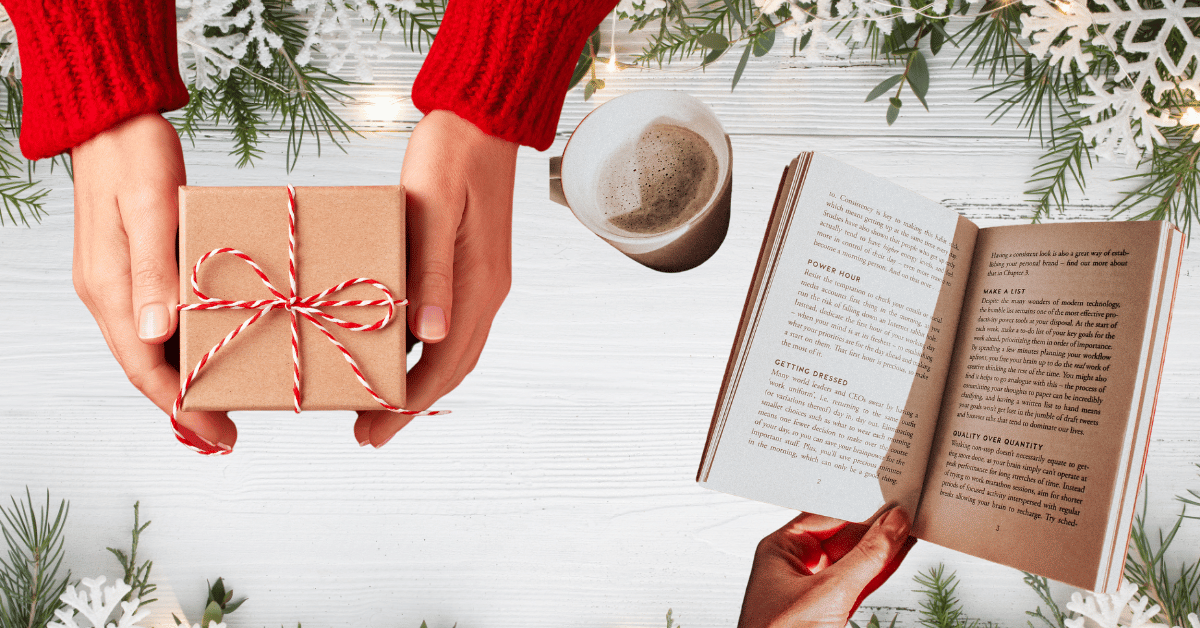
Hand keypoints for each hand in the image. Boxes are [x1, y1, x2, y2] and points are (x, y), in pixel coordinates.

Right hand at [71, 113, 235, 453]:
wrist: (113, 121)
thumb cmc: (136, 156)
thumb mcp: (151, 209)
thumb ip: (154, 271)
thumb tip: (157, 336)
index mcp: (111, 289)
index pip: (144, 367)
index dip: (179, 407)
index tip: (214, 436)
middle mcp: (110, 294)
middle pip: (146, 368)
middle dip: (183, 406)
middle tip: (225, 436)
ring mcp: (119, 283)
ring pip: (151, 350)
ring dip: (183, 383)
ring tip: (222, 408)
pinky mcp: (135, 269)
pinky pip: (156, 323)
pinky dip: (181, 349)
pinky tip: (209, 355)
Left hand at [355, 110, 517, 446]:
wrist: (482, 118)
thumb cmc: (449, 155)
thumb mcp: (432, 211)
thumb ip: (432, 274)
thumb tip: (430, 336)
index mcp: (477, 284)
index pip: (445, 363)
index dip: (409, 403)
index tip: (373, 431)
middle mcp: (486, 290)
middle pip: (452, 367)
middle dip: (412, 406)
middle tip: (369, 436)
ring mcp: (483, 280)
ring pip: (454, 350)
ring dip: (420, 382)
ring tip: (379, 407)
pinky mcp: (472, 266)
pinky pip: (451, 325)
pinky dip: (426, 352)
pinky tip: (398, 352)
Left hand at [738, 508, 916, 627]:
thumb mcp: (828, 592)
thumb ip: (865, 559)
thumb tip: (892, 526)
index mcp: (780, 550)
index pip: (825, 516)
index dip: (858, 504)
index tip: (887, 495)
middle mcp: (796, 566)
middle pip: (844, 537)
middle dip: (876, 524)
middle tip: (908, 506)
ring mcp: (815, 590)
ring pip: (857, 562)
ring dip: (884, 547)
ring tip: (912, 525)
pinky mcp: (831, 611)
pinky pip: (861, 583)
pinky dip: (881, 570)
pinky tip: (900, 553)